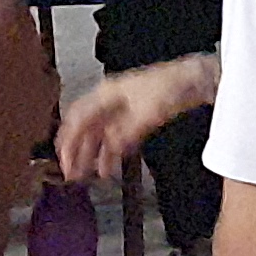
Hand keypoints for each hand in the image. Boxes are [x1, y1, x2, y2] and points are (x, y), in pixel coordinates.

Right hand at [57, 57, 218, 183]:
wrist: (191, 80)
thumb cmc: (168, 86)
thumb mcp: (145, 113)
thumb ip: (124, 133)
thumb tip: (109, 149)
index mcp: (105, 94)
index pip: (77, 119)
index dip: (68, 142)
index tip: (64, 161)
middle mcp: (108, 101)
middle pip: (84, 128)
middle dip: (76, 152)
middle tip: (71, 173)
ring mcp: (120, 109)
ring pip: (97, 135)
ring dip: (91, 155)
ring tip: (86, 175)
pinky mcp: (132, 117)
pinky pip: (113, 138)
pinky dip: (108, 153)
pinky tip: (108, 168)